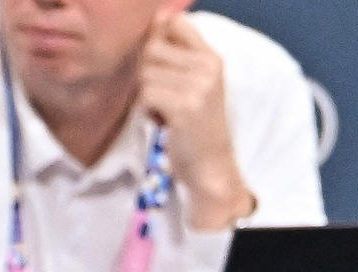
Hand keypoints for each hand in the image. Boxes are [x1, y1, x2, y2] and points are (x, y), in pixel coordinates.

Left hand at [139, 15, 251, 230]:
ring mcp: (198, 86)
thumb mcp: (195, 83)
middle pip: (152, 48)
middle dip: (147, 72)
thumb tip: (156, 20)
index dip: (158, 38)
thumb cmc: (196, 126)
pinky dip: (147, 111)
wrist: (210, 166)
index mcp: (212, 57)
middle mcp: (208, 67)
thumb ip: (177, 54)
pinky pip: (146, 95)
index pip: (176, 23)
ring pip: (145, 74)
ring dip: (147, 95)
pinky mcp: (184, 106)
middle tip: (162, 96)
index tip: (159, 64)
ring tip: (165, 111)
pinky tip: (162, 122)